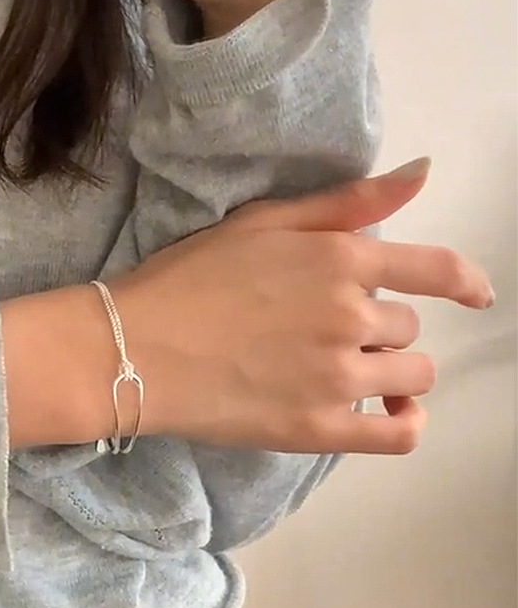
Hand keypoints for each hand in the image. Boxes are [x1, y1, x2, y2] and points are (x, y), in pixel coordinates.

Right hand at [108, 158, 494, 454]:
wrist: (133, 350)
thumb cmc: (188, 279)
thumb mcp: (265, 221)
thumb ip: (347, 202)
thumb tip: (422, 172)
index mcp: (341, 259)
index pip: (436, 270)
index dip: (465, 282)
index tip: (475, 294)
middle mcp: (352, 316)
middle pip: (409, 328)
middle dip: (380, 328)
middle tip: (324, 332)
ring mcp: (338, 377)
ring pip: (412, 377)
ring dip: (392, 374)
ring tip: (346, 372)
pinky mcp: (320, 429)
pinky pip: (398, 435)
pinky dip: (405, 425)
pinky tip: (388, 416)